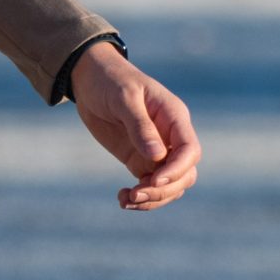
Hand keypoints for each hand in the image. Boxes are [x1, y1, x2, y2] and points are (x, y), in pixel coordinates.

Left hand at [69, 41, 200, 210]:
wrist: (89, 79)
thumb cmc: (110, 80)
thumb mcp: (123, 98)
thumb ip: (140, 126)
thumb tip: (157, 157)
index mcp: (173, 117)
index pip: (189, 150)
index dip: (177, 170)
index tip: (153, 180)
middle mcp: (170, 136)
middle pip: (184, 174)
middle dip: (163, 190)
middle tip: (134, 194)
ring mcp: (156, 151)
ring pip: (170, 185)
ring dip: (152, 199)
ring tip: (125, 200)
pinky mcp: (139, 160)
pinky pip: (149, 186)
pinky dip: (140, 197)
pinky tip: (122, 198)